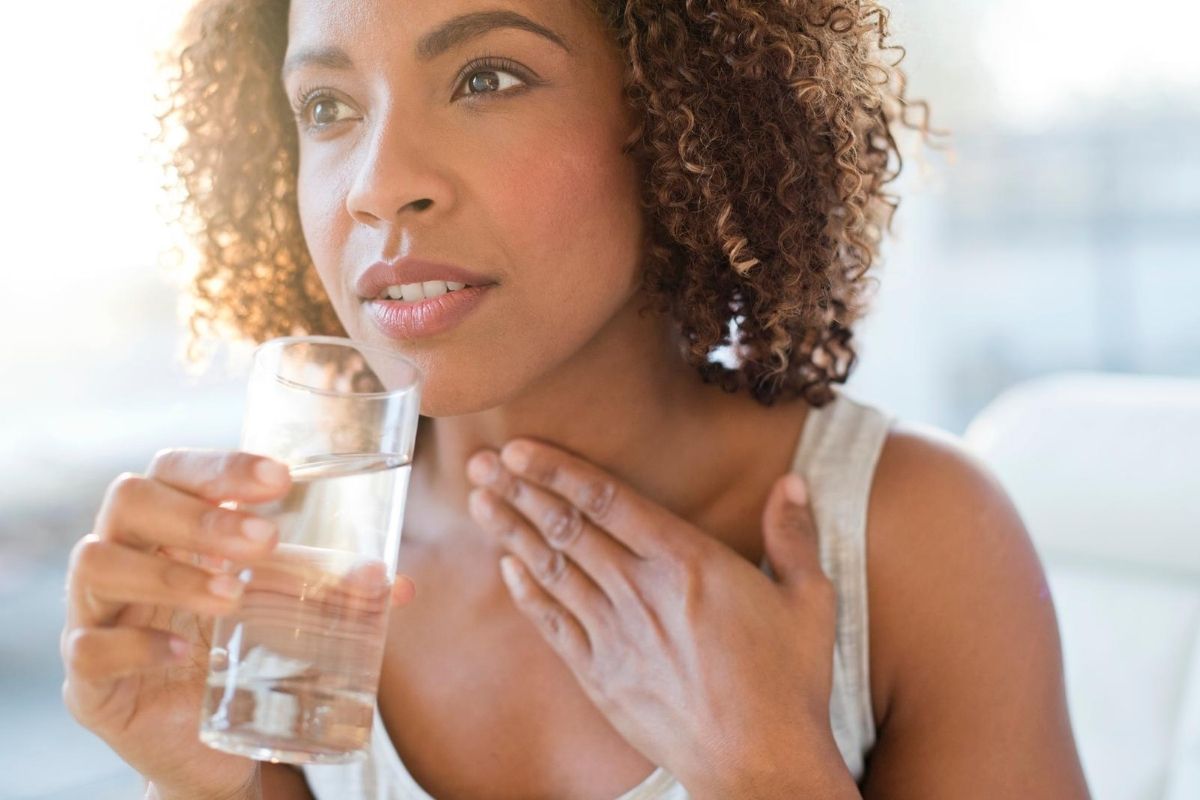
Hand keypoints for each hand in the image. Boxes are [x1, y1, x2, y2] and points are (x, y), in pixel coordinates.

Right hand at [61, 448, 416, 799]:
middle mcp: (124, 555)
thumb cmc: (237, 652)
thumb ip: (332, 591)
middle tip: (265, 540)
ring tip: (232, 596)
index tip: (280, 479)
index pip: (174, 468)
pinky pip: (89, 648)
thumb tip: (396, 584)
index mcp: (168, 525)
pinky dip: (138, 644)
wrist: (203, 746)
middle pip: (130, 499)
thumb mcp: (285, 612)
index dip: (220, 465)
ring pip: (98, 562)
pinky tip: (185, 649)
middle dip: (200, 514)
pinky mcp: (88, 678)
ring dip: (171, 573)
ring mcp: (96, 613)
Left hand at [464, 438, 846, 795]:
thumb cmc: (788, 683)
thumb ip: (793, 536)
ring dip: (511, 531)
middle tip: (482, 460)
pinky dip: (527, 593)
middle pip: (566, 528)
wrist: (760, 764)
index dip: (558, 470)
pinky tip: (506, 568)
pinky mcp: (602, 676)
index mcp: (687, 562)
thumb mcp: (808, 601)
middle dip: (519, 489)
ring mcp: (615, 636)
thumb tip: (793, 483)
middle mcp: (640, 592)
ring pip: (551, 570)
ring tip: (479, 500)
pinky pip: (554, 625)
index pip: (607, 500)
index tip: (522, 447)